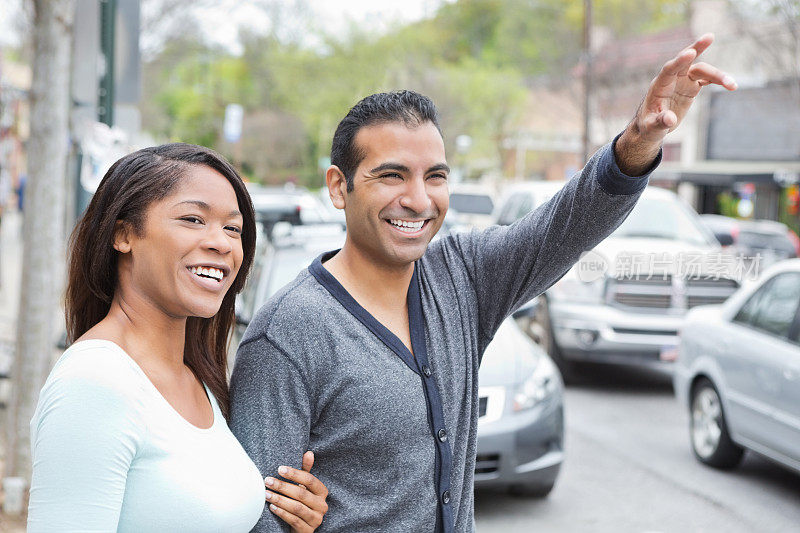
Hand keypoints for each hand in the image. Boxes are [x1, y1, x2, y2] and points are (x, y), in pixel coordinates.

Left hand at [264, 451, 328, 531]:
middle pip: (301, 493)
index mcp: (322, 492)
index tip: (279, 469)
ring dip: (280, 500)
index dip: (295, 474)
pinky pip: (293, 520)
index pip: (310, 480)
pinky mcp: (307, 530)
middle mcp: (322, 505)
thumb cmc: (302, 502)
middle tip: (268, 481)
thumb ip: (306, 471)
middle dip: (283, 486)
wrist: (303, 526)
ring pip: (296, 507)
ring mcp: (316, 519)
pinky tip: (272, 507)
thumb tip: (309, 453)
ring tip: (267, 494)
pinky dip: (282, 513)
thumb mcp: (305, 487)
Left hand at [616, 33, 736, 174]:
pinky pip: (707, 80)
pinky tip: (731, 85)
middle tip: (710, 36)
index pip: (669, 69)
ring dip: (718, 76)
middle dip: (697, 48)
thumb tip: (670, 119)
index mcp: (659, 86)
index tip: (690, 52)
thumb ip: (660, 122)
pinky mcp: (691, 87)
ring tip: (733, 85)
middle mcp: (672, 79)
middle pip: (686, 61)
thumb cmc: (649, 127)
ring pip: (701, 71)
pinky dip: (718, 81)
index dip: (679, 61)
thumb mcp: (652, 128)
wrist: (653, 127)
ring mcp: (683, 81)